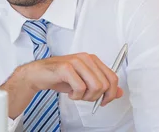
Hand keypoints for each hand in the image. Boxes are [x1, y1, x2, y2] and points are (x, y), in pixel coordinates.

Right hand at [0, 52, 123, 118]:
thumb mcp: (84, 82)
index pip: (112, 78)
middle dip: (96, 97)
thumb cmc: (60, 77)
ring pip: (95, 86)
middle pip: (105, 84)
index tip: (104, 101)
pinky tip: (70, 93)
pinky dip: (76, 96)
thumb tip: (120, 92)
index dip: (111, 93)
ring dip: (86, 97)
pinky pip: (80, 87)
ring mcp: (75, 61)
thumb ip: (102, 85)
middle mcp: (85, 58)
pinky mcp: (66, 67)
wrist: (39, 74)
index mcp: (92, 59)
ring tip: (77, 95)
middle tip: (85, 97)